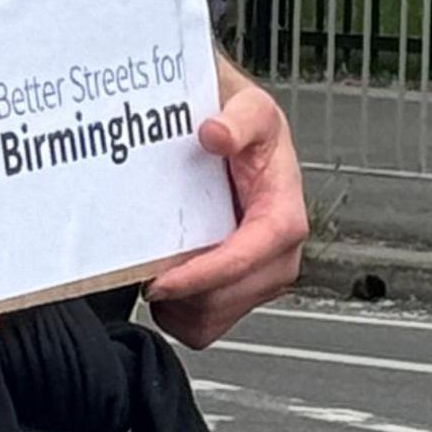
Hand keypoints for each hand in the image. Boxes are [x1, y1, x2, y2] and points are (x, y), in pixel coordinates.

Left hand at [144, 78, 306, 346]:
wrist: (238, 131)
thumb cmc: (245, 125)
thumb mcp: (249, 107)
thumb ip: (238, 118)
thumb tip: (216, 133)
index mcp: (284, 212)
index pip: (253, 256)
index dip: (207, 275)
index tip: (164, 281)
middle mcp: (279, 250)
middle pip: (235, 296)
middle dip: (190, 295)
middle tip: (147, 275)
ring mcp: (261, 274)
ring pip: (219, 317)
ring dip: (183, 308)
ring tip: (156, 279)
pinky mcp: (242, 289)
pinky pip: (210, 325)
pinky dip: (183, 317)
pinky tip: (168, 288)